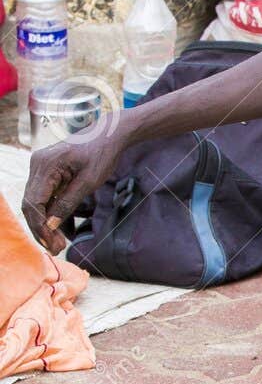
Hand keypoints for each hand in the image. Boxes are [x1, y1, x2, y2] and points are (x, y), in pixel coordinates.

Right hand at [22, 129, 124, 253]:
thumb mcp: (88, 183)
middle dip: (43, 228)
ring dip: (48, 223)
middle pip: (31, 204)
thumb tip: (50, 226)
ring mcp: (41, 167)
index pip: (33, 203)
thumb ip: (67, 204)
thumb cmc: (102, 154)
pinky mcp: (48, 171)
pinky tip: (65, 229)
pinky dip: (53, 212)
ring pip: (37, 202)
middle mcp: (37, 165)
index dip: (40, 227)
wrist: (109, 135)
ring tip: (61, 242)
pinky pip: (45, 196)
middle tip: (57, 248)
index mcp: (45, 165)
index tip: (52, 244)